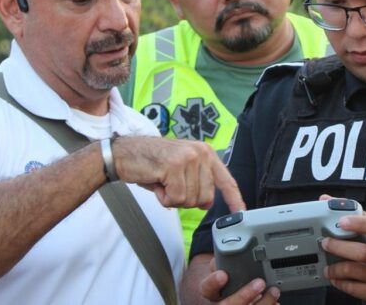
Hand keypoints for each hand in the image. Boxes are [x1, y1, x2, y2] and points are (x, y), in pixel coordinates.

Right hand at [110, 136, 244, 211]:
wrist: (124, 154)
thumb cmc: (150, 164)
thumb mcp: (180, 170)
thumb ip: (197, 183)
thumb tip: (207, 204)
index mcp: (205, 153)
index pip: (226, 180)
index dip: (234, 199)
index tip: (241, 213)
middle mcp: (201, 153)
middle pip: (206, 198)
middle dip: (187, 200)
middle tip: (170, 188)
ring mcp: (189, 158)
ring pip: (190, 200)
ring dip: (173, 198)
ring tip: (162, 183)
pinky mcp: (175, 166)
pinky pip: (176, 198)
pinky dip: (164, 198)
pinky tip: (157, 184)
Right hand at [200, 258, 279, 304]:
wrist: (224, 295)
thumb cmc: (224, 281)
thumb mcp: (219, 269)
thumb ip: (223, 261)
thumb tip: (230, 249)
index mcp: (210, 292)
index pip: (207, 288)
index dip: (214, 282)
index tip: (223, 274)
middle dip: (244, 295)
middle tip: (259, 282)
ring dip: (262, 303)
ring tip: (273, 291)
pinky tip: (275, 302)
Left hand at [322, 214, 365, 303]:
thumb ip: (356, 214)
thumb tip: (327, 200)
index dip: (360, 224)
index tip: (342, 221)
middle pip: (363, 253)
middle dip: (339, 248)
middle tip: (325, 243)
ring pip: (355, 272)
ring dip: (335, 268)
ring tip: (327, 265)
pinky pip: (355, 289)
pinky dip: (341, 283)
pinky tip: (336, 278)